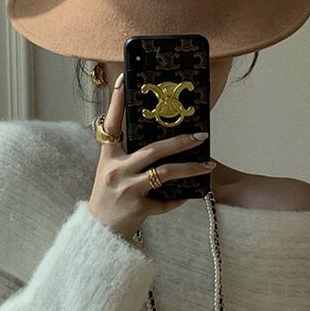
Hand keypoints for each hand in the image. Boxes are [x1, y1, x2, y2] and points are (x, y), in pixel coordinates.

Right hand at [87, 72, 216, 240]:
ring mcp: (127, 189)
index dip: (117, 102)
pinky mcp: (137, 208)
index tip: (124, 80)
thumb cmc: (110, 196)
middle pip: (153, 150)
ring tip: (208, 166)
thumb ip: (128, 154)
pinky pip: (166, 201)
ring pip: (165, 174)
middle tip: (201, 136)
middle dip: (180, 142)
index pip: (111, 124)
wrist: (100, 230)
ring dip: (190, 169)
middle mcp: (115, 170)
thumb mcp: (112, 171)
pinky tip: (188, 196)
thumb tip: (161, 139)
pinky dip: (178, 199)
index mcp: (108, 157)